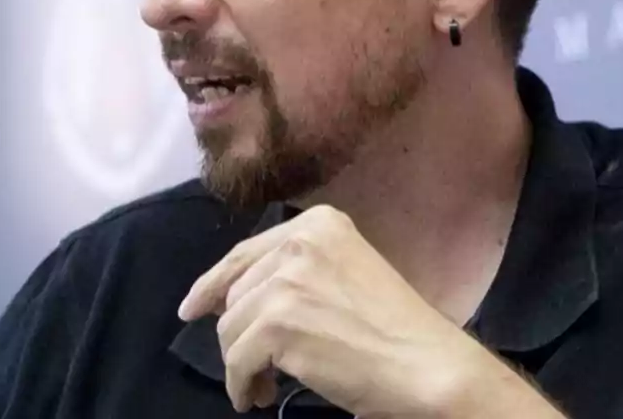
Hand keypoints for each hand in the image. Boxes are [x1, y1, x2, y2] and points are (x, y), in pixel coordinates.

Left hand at [178, 205, 536, 416]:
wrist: (429, 367)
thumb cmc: (395, 330)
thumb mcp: (342, 276)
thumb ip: (289, 275)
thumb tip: (222, 298)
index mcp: (317, 225)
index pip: (244, 255)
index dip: (213, 285)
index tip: (194, 308)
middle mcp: (297, 243)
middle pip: (235, 293)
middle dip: (236, 333)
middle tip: (254, 367)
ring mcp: (286, 281)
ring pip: (230, 328)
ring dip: (241, 363)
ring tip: (262, 385)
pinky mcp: (278, 323)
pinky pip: (238, 360)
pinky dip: (241, 384)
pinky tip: (257, 396)